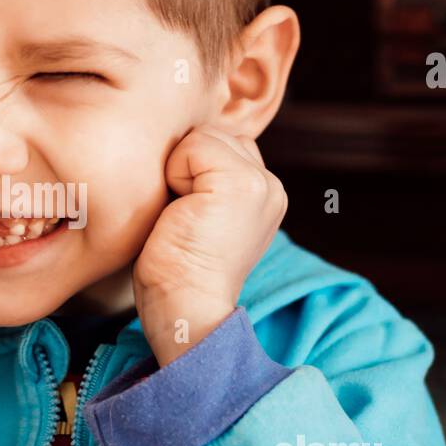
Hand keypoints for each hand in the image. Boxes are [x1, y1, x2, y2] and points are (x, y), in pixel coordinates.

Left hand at [131, 125, 287, 366]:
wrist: (185, 310)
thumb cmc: (175, 272)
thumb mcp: (198, 216)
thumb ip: (205, 181)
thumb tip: (177, 146)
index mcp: (264, 194)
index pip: (220, 144)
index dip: (188, 172)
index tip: (187, 218)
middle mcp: (271, 185)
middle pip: (211, 134)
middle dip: (184, 168)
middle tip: (184, 218)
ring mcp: (261, 183)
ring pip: (202, 136)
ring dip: (177, 171)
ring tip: (183, 216)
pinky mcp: (242, 183)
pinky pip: (193, 145)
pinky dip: (174, 175)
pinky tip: (182, 213)